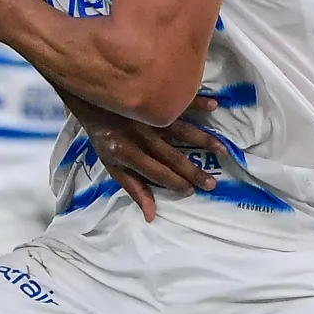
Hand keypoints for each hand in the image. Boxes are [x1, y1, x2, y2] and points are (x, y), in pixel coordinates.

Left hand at [74, 96, 223, 221]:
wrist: (90, 98)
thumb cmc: (105, 137)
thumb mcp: (112, 166)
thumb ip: (133, 189)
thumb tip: (151, 215)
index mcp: (128, 154)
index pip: (155, 172)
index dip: (173, 183)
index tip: (192, 191)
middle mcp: (140, 136)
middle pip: (171, 157)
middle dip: (193, 171)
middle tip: (212, 183)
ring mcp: (149, 116)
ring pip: (180, 130)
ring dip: (203, 139)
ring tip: (223, 150)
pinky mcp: (154, 98)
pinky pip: (179, 101)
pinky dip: (197, 102)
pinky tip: (215, 105)